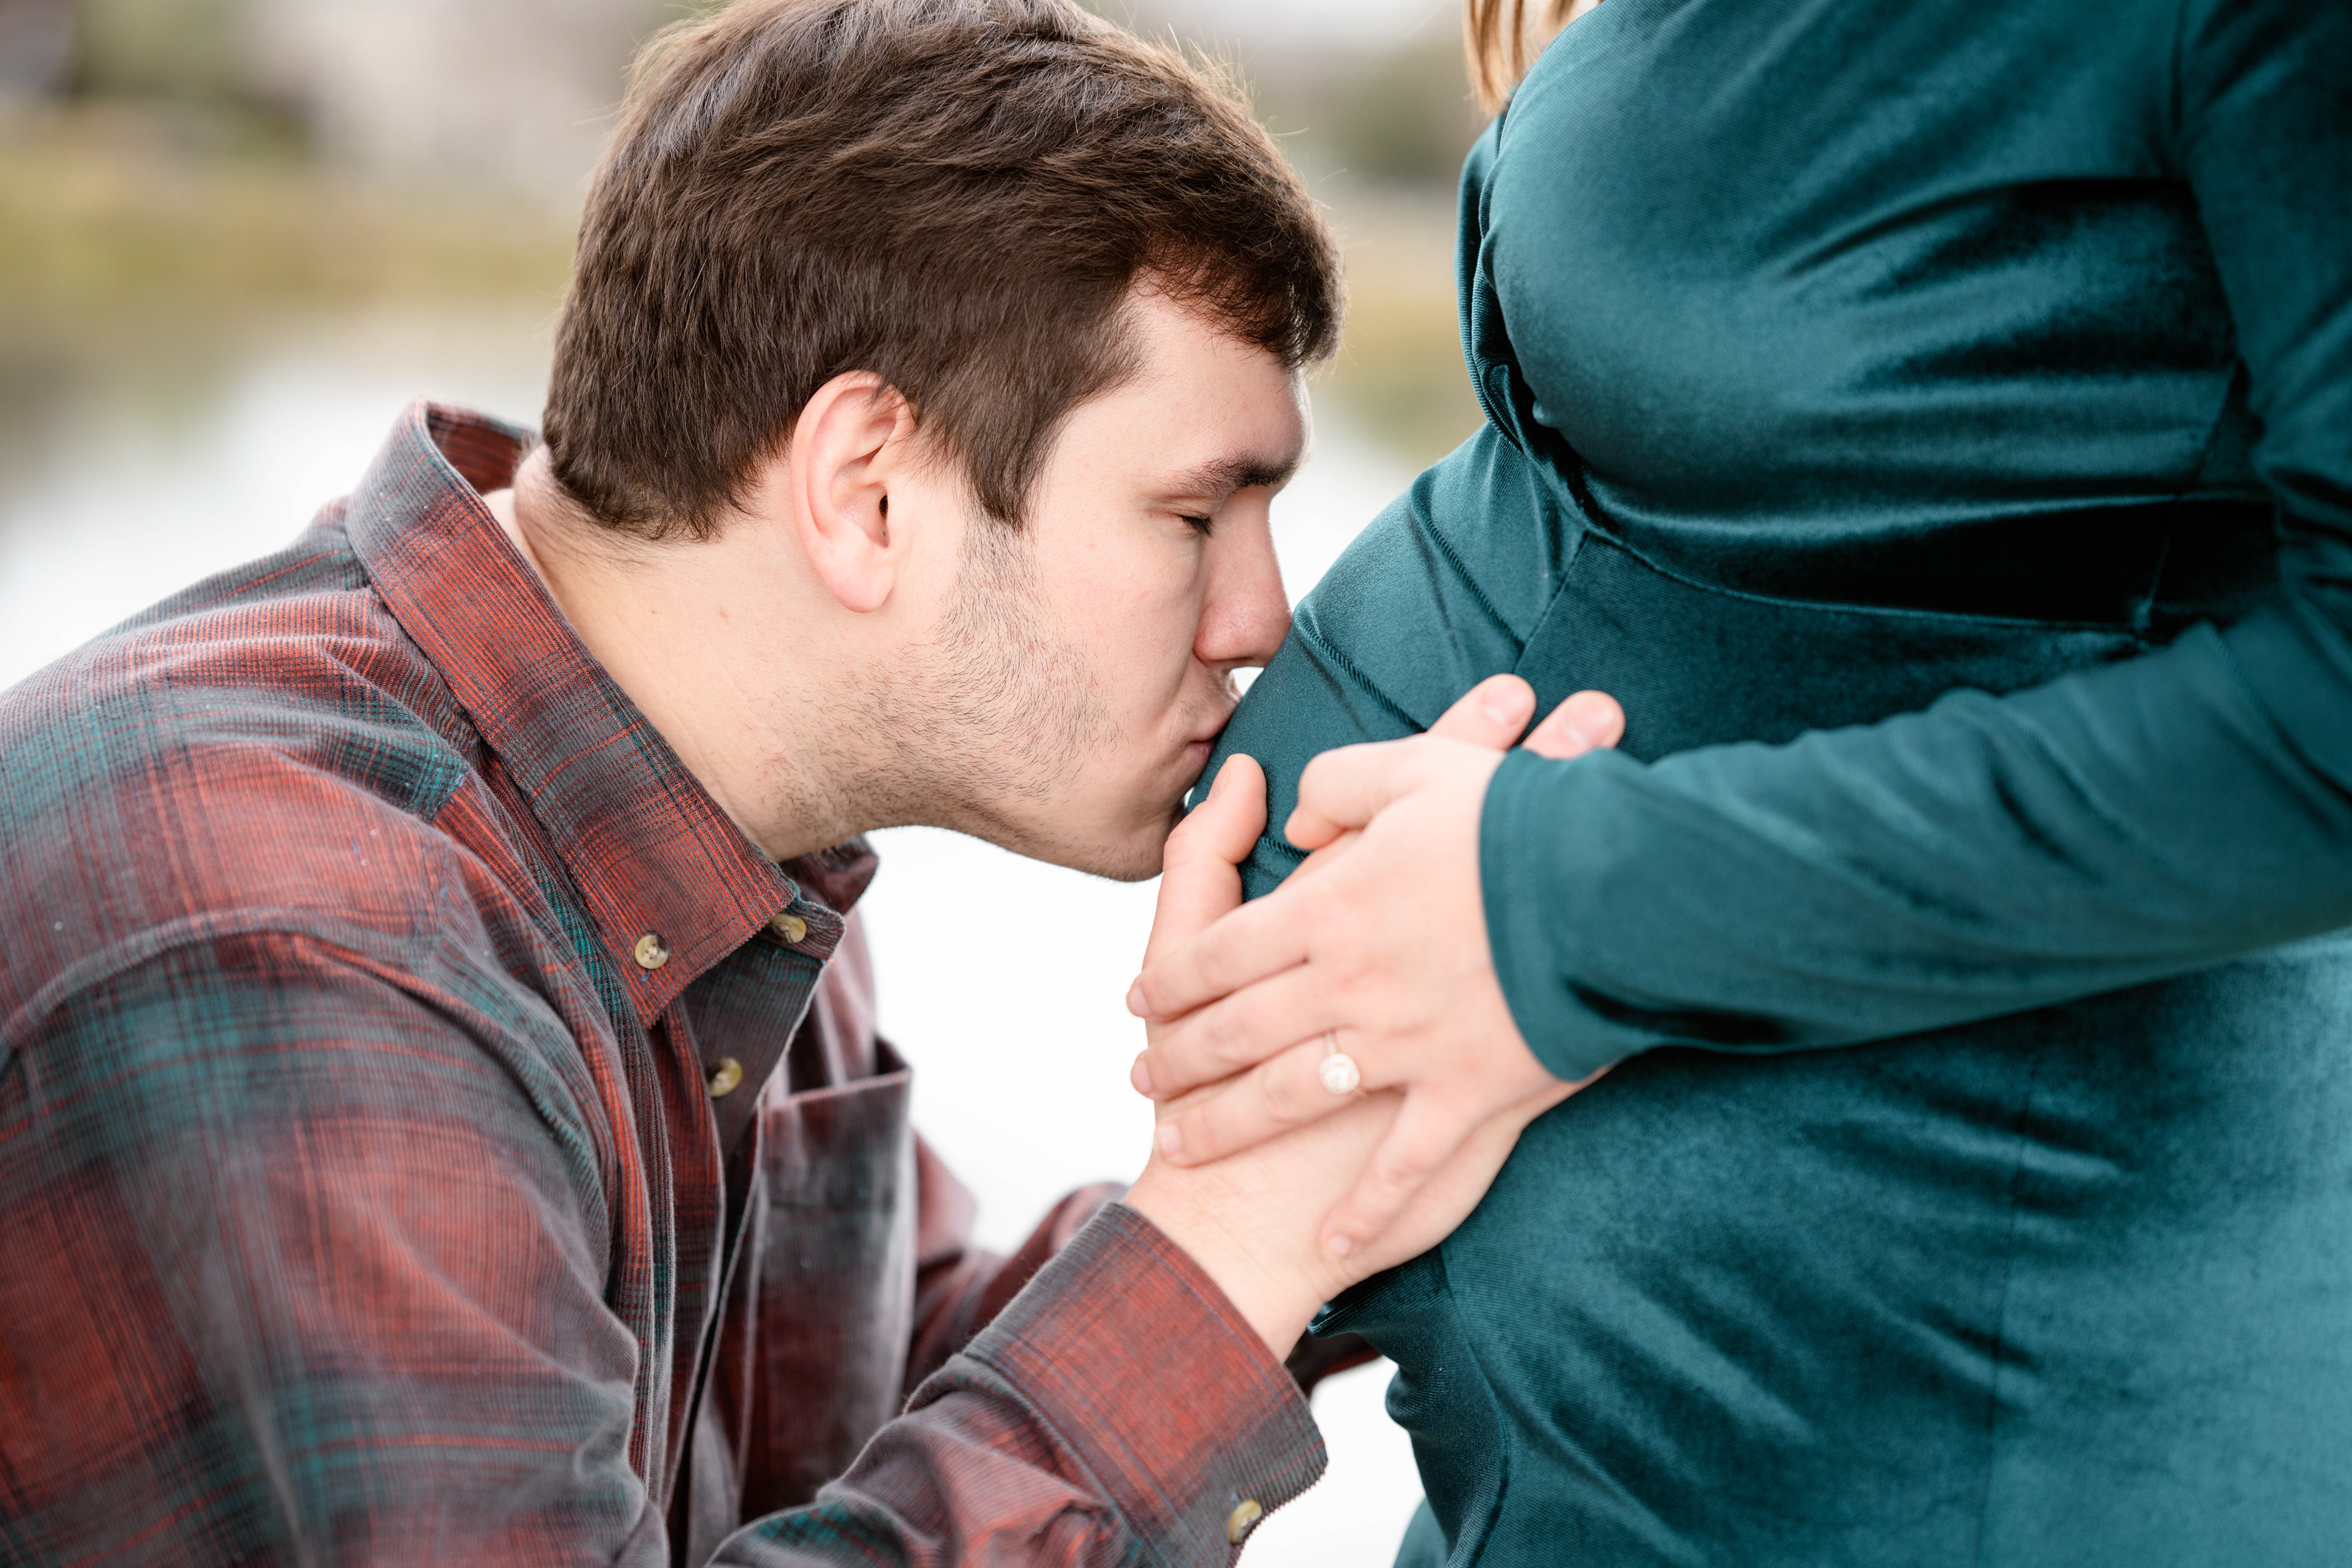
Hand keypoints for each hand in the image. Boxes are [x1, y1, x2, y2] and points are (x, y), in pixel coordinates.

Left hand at [1125, 676, 1623, 1261]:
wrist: (1606, 883)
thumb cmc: (1511, 815)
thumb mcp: (1412, 773)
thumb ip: (1337, 786)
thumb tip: (1291, 817)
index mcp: (1329, 908)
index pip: (1221, 952)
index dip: (1173, 978)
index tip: (1141, 1000)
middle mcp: (1348, 985)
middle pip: (1236, 1031)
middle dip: (1180, 1061)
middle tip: (1144, 1080)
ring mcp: (1404, 1048)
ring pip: (1287, 1098)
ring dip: (1225, 1125)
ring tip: (1180, 1146)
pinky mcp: (1466, 1094)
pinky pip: (1404, 1167)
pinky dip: (1367, 1209)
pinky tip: (1333, 1243)